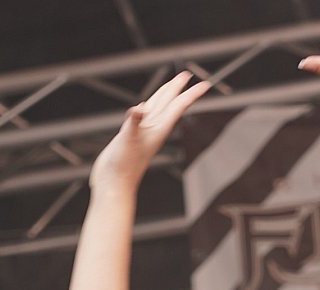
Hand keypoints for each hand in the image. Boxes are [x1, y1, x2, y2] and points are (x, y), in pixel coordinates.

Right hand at [91, 71, 210, 191]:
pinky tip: (144, 106)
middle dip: (178, 89)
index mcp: (158, 129)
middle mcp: (153, 129)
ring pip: (156, 108)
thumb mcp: (127, 141)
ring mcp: (143, 133)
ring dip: (164, 96)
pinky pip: (143, 117)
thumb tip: (138, 109)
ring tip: (171, 85)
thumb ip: (134, 124)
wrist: (114, 183)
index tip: (205, 85)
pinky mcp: (133, 137)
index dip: (191, 94)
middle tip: (188, 75)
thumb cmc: (123, 166)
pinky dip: (146, 107)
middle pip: (169, 103)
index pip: (178, 106)